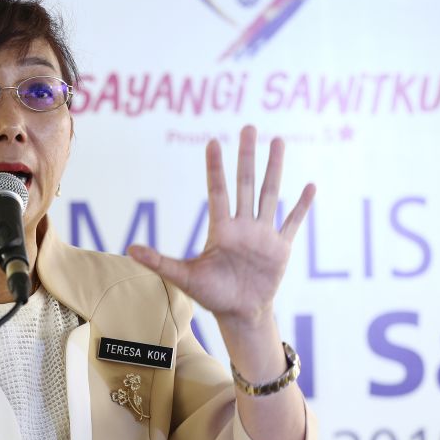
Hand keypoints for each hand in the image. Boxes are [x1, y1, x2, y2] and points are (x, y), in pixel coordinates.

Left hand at [128, 125, 314, 327]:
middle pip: (246, 183)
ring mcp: (263, 234)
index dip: (216, 167)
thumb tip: (129, 249)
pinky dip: (302, 205)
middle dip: (247, 155)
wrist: (240, 313)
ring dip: (275, 168)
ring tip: (278, 141)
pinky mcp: (281, 248)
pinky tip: (310, 185)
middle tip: (249, 127)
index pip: (218, 190)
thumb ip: (160, 261)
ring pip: (269, 193)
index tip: (213, 142)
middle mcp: (243, 225)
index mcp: (221, 229)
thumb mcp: (184, 277)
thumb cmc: (211, 295)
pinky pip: (292, 222)